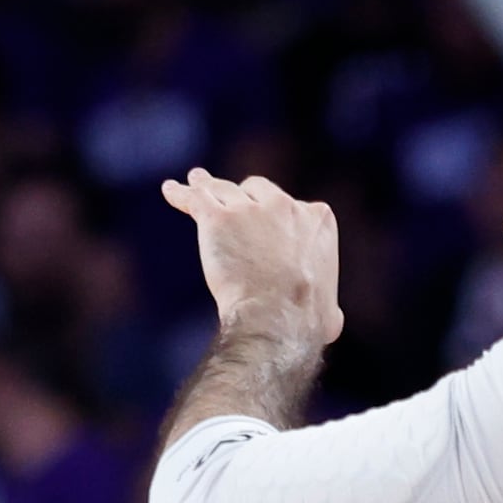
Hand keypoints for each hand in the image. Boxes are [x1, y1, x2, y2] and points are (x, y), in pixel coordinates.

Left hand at [160, 170, 342, 347]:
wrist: (277, 319)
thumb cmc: (305, 322)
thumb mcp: (329, 310)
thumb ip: (327, 302)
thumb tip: (331, 319)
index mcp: (318, 218)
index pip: (292, 206)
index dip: (276, 218)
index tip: (267, 228)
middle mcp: (284, 205)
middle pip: (257, 189)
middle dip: (244, 197)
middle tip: (230, 204)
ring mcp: (249, 208)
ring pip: (223, 189)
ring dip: (208, 185)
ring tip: (196, 180)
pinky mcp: (218, 218)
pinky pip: (196, 198)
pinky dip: (182, 194)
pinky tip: (170, 191)